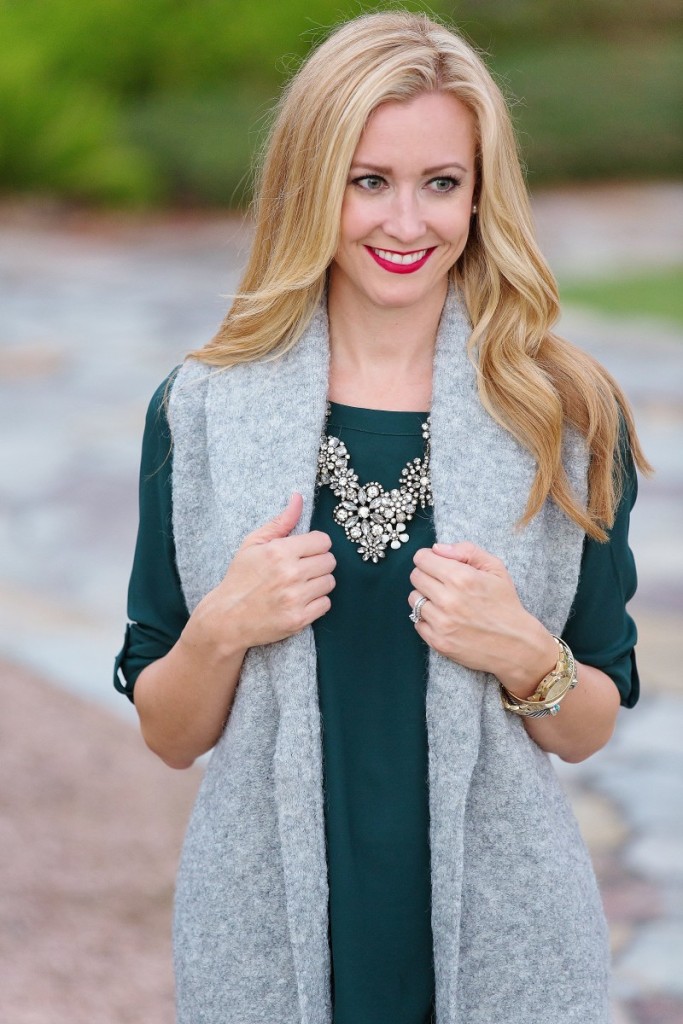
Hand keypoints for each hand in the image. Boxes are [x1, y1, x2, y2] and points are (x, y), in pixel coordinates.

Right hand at [182, 493, 335, 654]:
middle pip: (330, 561)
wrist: (226, 619)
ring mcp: (296, 598)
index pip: (323, 541)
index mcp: (279, 552)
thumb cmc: (239, 578)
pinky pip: (326, 604)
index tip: (305, 551)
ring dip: (318, 583)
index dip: (315, 545)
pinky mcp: (299, 619)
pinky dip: (316, 603)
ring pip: (330, 582)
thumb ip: (280, 522)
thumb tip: (298, 498)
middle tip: (301, 569)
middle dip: (317, 563)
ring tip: (299, 585)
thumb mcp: (253, 544)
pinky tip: (299, 601)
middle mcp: (290, 574)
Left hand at [408, 541, 556, 693]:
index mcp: (461, 578)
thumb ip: (466, 551)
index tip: (437, 564)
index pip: (422, 559)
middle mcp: (448, 600)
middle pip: (415, 577)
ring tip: (445, 602)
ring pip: (414, 599)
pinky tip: (445, 619)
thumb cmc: (506, 604)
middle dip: (427, 576)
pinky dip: (427, 619)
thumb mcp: (496, 568)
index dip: (429, 559)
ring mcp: (441, 623)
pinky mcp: (438, 642)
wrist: (516, 645)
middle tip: (443, 583)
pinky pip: (417, 622)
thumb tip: (436, 548)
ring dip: (425, 598)